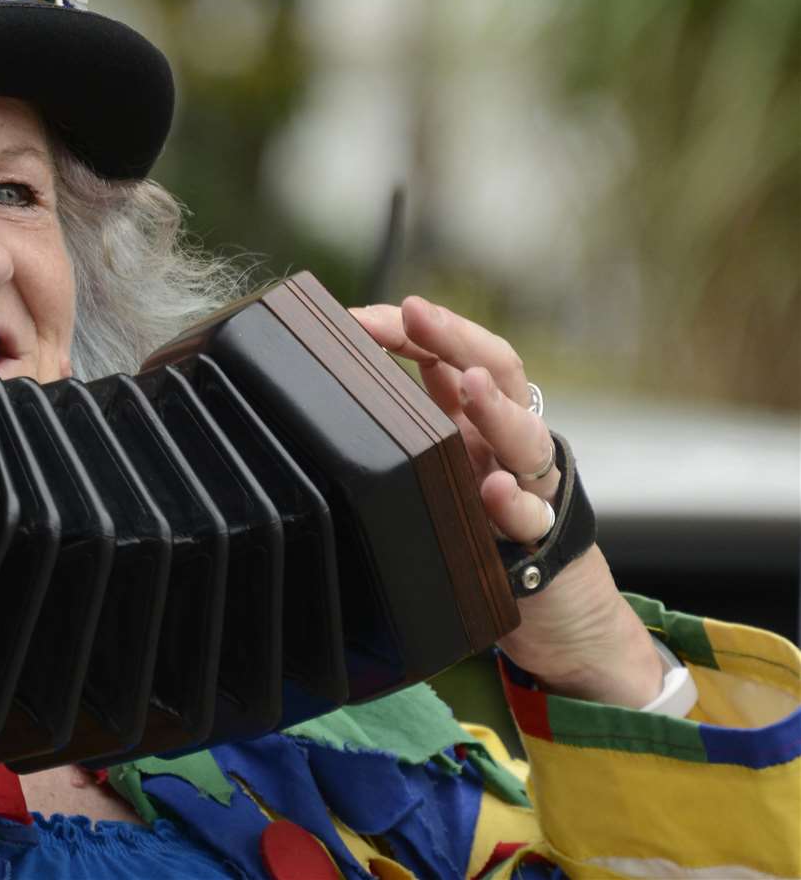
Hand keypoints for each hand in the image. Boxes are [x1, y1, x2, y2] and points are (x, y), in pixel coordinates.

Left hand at [351, 296, 662, 708]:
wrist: (563, 613)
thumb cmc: (495, 530)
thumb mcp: (455, 463)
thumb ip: (426, 415)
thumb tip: (364, 364)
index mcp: (484, 422)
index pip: (460, 355)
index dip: (421, 331)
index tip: (365, 316)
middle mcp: (513, 444)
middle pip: (498, 374)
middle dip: (456, 339)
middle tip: (416, 313)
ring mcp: (533, 488)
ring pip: (523, 439)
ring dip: (495, 408)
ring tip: (467, 382)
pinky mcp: (541, 542)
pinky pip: (531, 517)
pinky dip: (512, 502)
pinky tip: (491, 491)